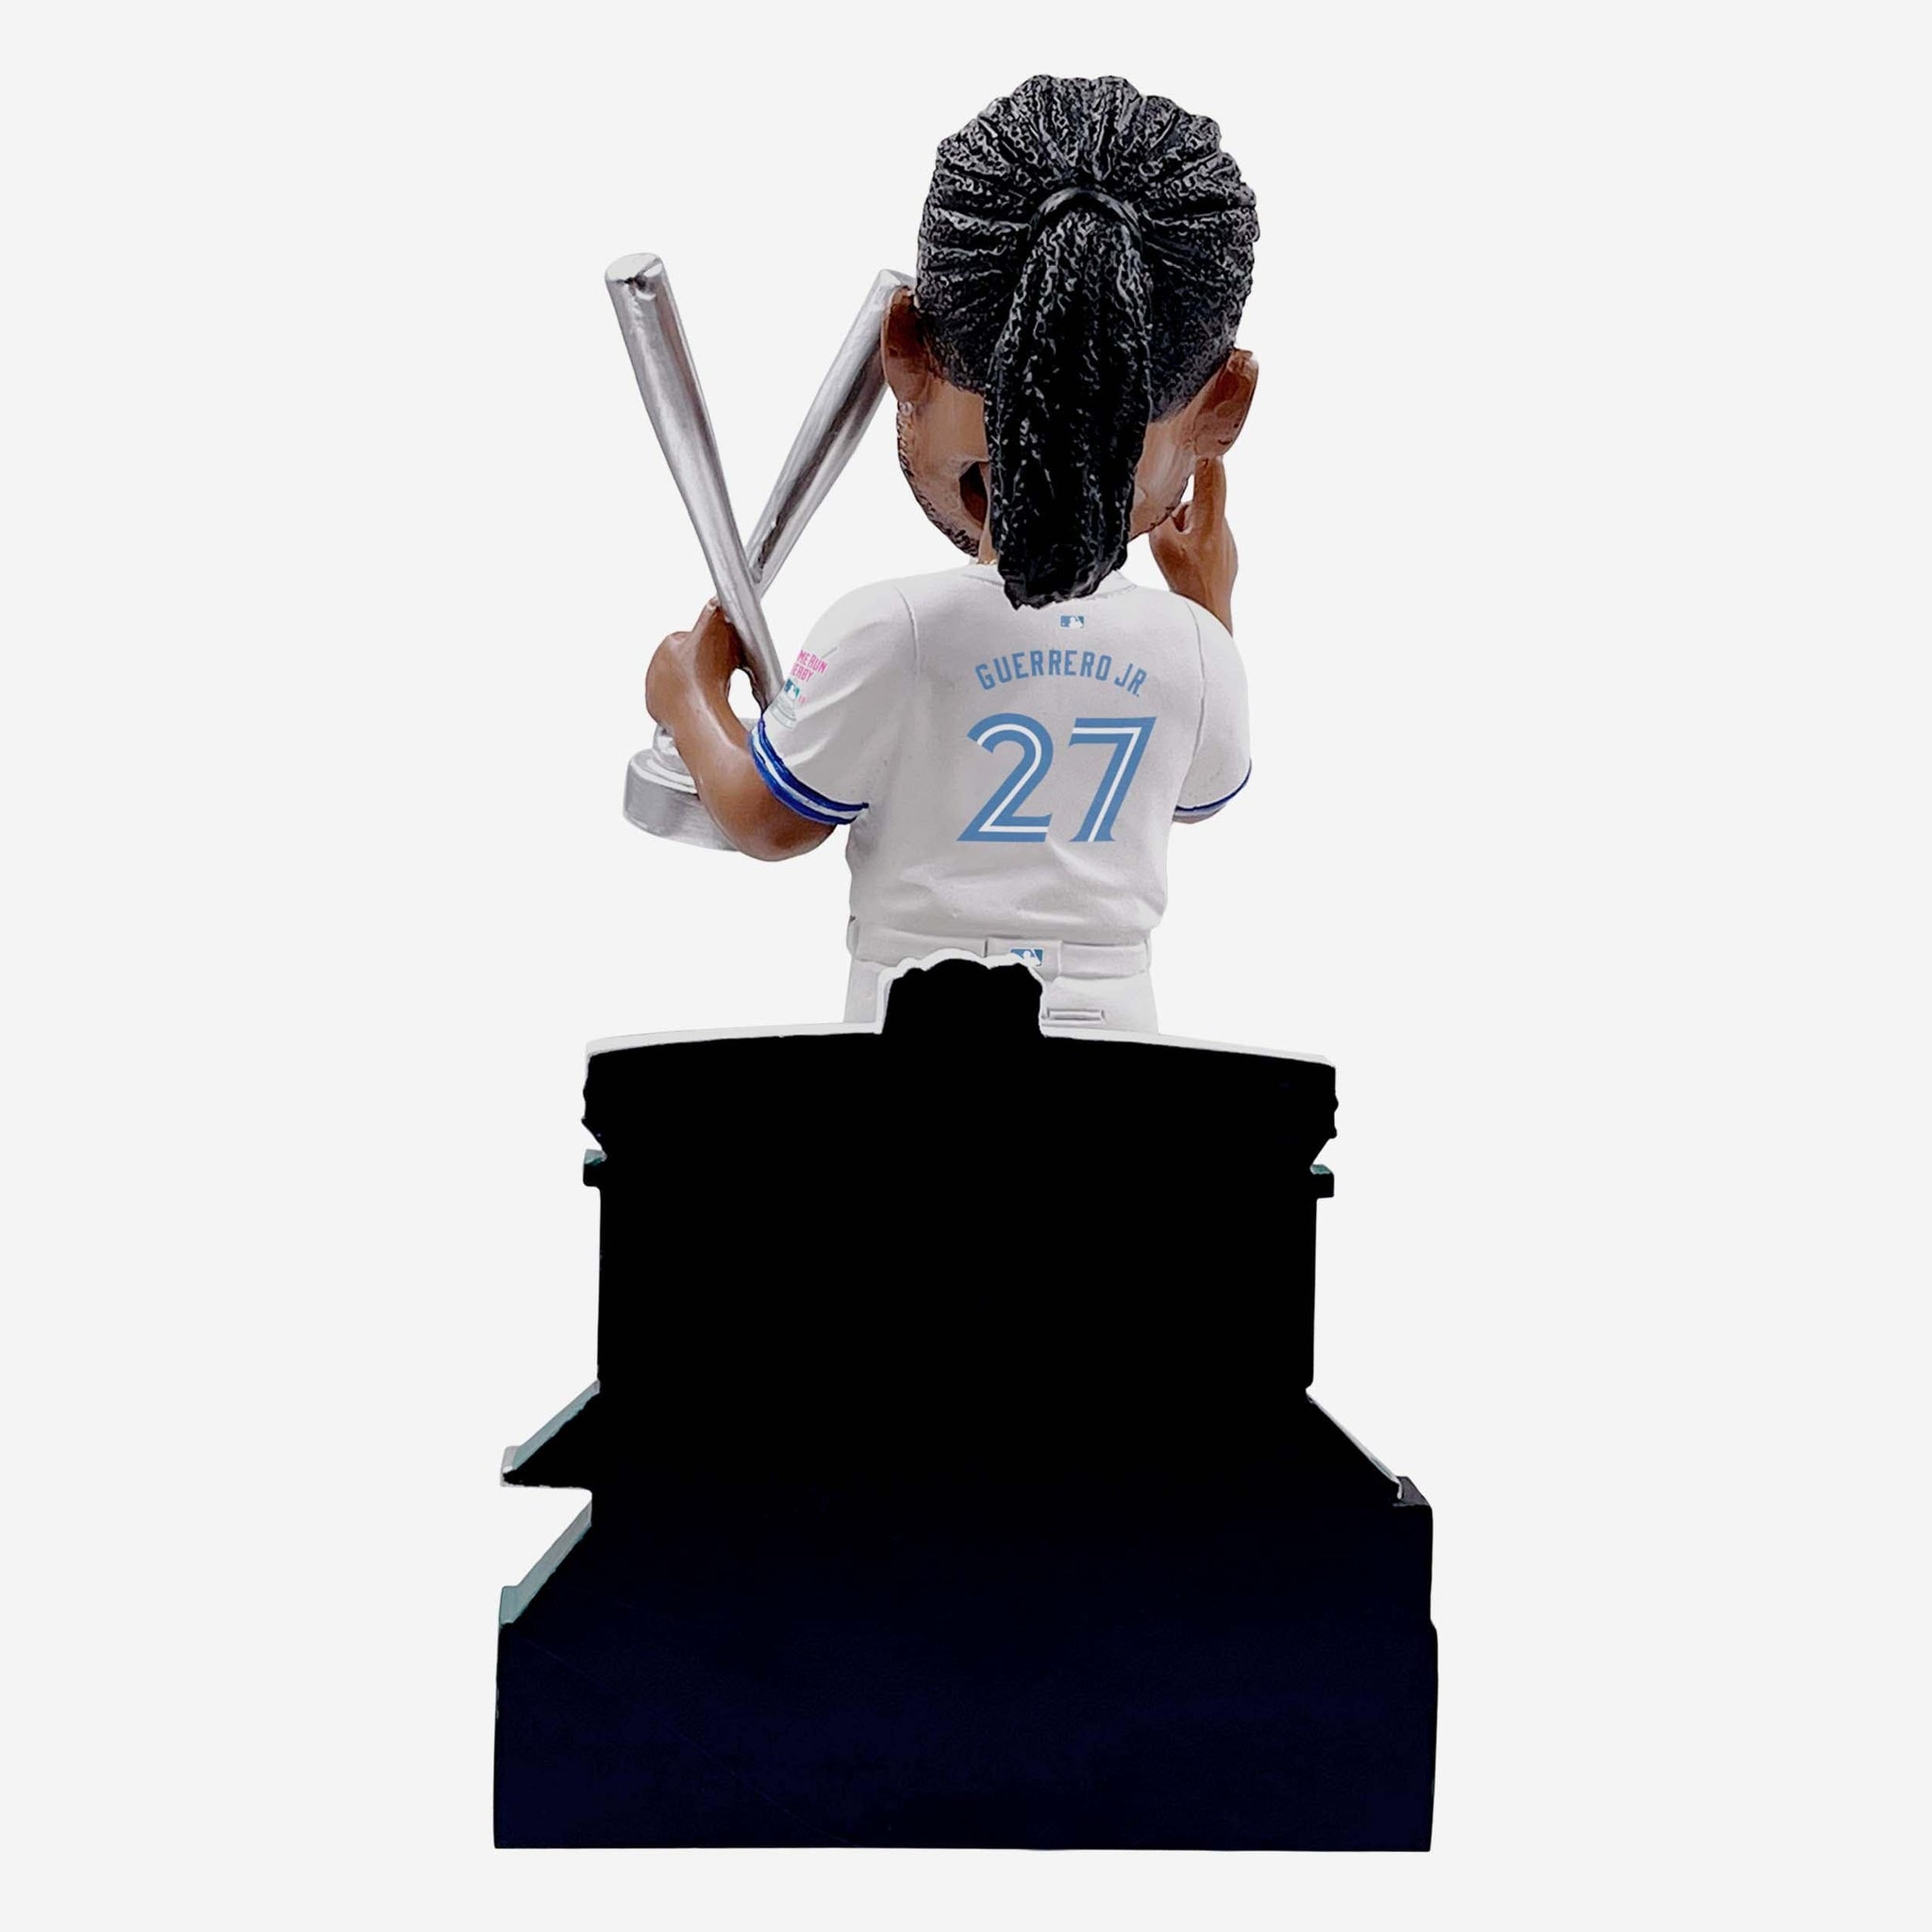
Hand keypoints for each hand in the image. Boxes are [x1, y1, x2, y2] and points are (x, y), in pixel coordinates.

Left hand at [646, 601, 744, 731]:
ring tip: (713, 691)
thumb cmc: (705, 679)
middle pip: (686, 662)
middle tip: (718, 674)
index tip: (719, 654)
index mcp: (665, 647)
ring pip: (683, 683)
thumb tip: (715, 600)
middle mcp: (655, 669)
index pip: (689, 639)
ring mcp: (656, 693)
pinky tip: (703, 704)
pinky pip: (679, 705)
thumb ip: (713, 611)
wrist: (700, 717)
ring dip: (697, 685)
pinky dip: (692, 704)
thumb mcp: (715, 630)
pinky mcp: (659, 713)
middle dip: (701, 666)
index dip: (708, 645)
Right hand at [1149, 455, 1236, 630]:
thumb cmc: (1186, 584)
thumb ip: (1160, 517)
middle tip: (1171, 535)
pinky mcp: (1227, 558)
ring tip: (1178, 556)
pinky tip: (1188, 566)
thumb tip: (1154, 496)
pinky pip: (1207, 541)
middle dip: (1182, 510)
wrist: (1209, 617)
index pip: (1212, 475)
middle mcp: (1224, 528)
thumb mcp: (1162, 546)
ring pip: (1201, 524)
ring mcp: (1228, 545)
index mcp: (1210, 520)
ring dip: (1187, 530)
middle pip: (1200, 503)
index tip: (1202, 437)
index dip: (1206, 454)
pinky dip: (1194, 546)